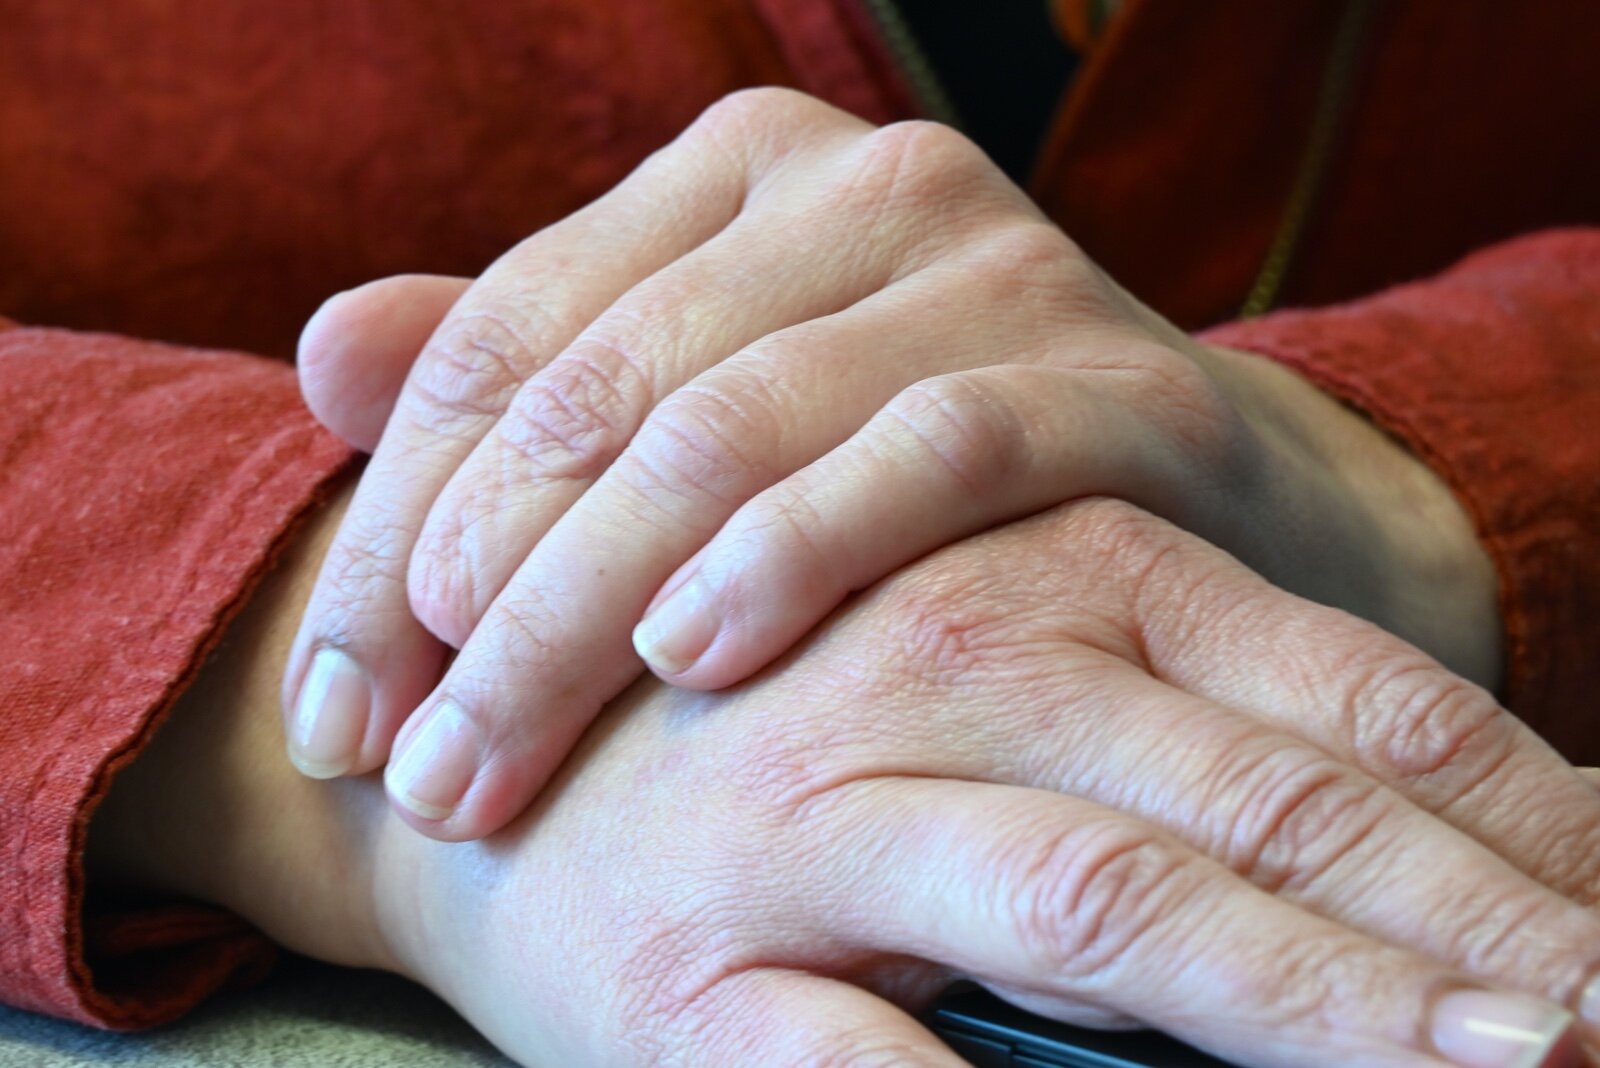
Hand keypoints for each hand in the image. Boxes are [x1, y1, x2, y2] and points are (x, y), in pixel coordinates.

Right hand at [111, 487, 1598, 1065]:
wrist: (489, 742)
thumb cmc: (780, 708)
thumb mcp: (1006, 642)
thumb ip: (1190, 709)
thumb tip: (1422, 837)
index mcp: (1051, 572)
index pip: (1354, 703)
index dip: (1533, 822)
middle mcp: (951, 666)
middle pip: (1273, 809)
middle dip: (1483, 940)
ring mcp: (823, 820)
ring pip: (1118, 906)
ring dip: (1320, 1003)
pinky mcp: (699, 974)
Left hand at [288, 87, 1498, 839]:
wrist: (1185, 503)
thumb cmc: (906, 477)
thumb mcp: (705, 409)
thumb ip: (529, 375)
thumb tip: (322, 352)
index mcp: (739, 173)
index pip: (508, 341)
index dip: (392, 528)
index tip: (333, 711)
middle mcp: (861, 184)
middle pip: (602, 395)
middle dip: (474, 604)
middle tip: (406, 768)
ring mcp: (996, 266)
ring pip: (734, 430)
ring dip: (588, 611)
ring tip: (493, 752)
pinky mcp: (1114, 375)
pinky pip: (926, 459)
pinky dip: (795, 554)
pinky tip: (689, 662)